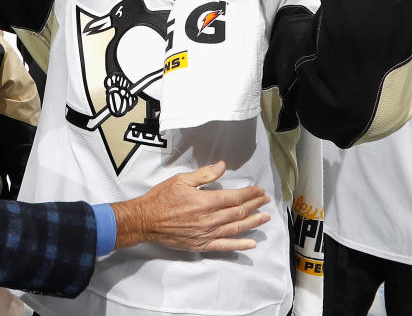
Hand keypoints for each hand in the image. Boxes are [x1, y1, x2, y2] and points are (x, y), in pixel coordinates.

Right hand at [111, 161, 269, 251]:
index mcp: (205, 201)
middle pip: (238, 212)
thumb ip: (204, 174)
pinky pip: (224, 246)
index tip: (259, 190)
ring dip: (252, 223)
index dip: (249, 194)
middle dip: (254, 206)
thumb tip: (222, 166)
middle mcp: (209, 219)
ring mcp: (206, 234)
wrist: (146, 220)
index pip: (234, 197)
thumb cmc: (161, 198)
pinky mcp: (201, 245)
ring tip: (264, 218)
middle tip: (265, 201)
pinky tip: (251, 243)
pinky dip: (239, 245)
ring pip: (235, 228)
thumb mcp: (181, 180)